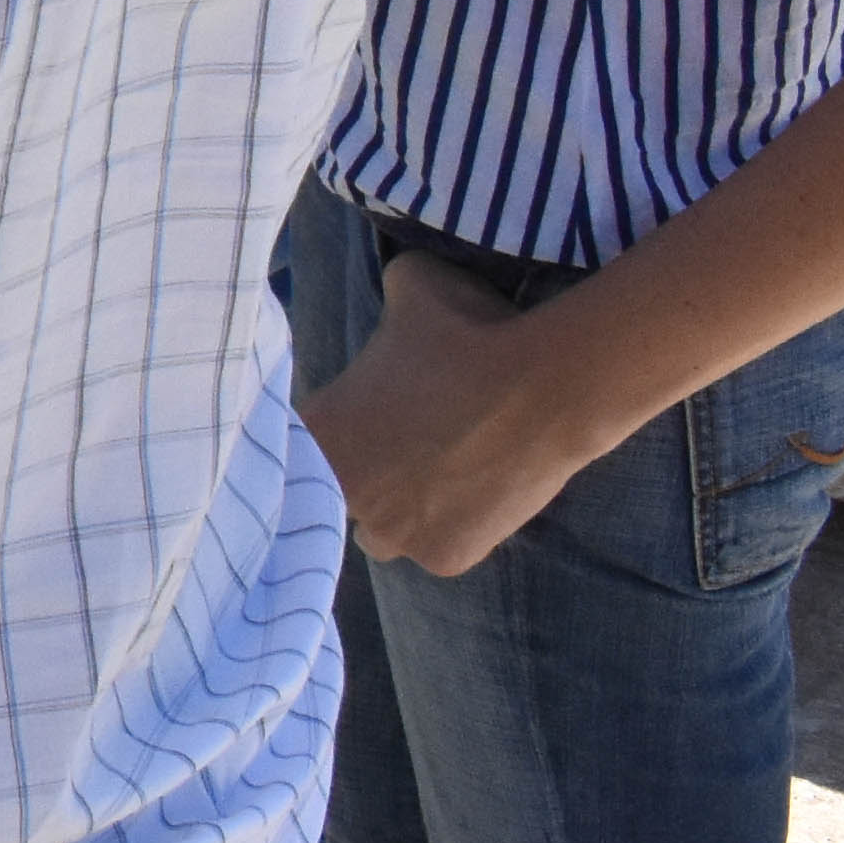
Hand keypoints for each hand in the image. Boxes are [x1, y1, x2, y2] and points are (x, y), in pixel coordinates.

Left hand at [303, 250, 616, 574]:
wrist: (543, 385)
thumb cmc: (469, 329)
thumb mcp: (408, 285)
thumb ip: (383, 297)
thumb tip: (392, 288)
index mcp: (316, 432)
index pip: (300, 443)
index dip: (335, 431)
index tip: (365, 419)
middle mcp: (342, 493)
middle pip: (339, 493)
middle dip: (364, 475)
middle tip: (402, 449)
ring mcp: (392, 533)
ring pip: (381, 532)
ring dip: (398, 512)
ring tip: (436, 473)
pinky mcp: (443, 557)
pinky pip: (436, 547)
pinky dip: (453, 527)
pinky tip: (476, 492)